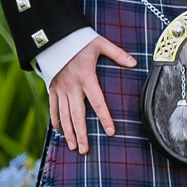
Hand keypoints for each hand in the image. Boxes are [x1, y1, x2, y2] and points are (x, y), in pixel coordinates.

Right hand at [49, 36, 136, 154]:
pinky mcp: (52, 87)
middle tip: (84, 150)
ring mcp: (60, 88)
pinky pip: (53, 107)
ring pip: (64, 115)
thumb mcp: (99, 43)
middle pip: (77, 115)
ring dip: (68, 132)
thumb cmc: (79, 40)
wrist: (54, 35)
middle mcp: (72, 86)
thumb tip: (134, 63)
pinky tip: (59, 131)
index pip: (98, 102)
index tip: (111, 132)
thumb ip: (117, 54)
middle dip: (81, 134)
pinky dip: (55, 119)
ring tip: (73, 147)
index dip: (105, 118)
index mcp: (86, 77)